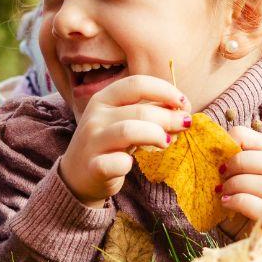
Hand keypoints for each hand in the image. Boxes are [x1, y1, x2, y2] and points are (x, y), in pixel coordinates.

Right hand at [58, 75, 189, 205]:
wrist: (77, 177)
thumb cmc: (108, 145)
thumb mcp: (122, 121)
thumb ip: (147, 111)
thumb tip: (181, 107)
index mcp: (103, 99)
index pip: (136, 84)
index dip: (165, 90)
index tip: (183, 103)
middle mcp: (95, 116)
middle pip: (140, 109)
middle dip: (169, 116)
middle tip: (184, 124)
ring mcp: (92, 141)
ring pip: (129, 131)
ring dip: (156, 135)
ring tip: (166, 142)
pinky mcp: (94, 167)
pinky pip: (118, 162)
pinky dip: (130, 163)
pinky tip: (132, 164)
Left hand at [216, 125, 261, 251]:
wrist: (243, 248)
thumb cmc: (234, 215)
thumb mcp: (228, 188)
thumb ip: (225, 169)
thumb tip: (207, 146)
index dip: (244, 139)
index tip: (223, 147)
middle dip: (242, 163)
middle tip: (221, 172)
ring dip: (240, 185)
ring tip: (222, 192)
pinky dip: (242, 203)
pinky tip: (226, 204)